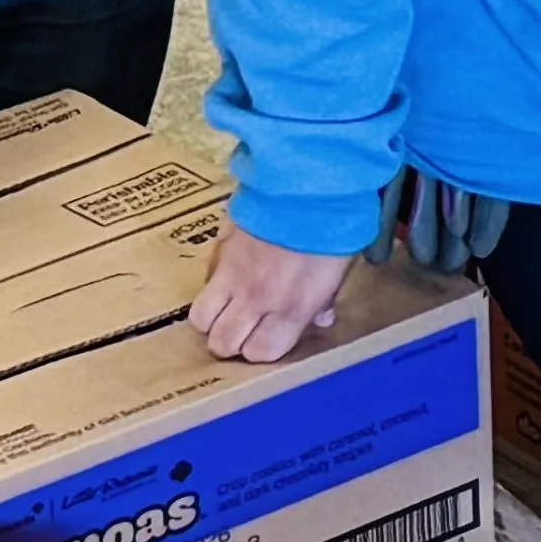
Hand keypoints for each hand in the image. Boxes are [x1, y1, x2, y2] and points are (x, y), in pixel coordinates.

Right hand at [190, 229, 355, 362]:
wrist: (305, 189)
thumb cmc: (331, 230)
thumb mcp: (338, 271)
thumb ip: (323, 300)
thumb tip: (320, 318)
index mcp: (291, 309)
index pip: (260, 352)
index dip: (261, 350)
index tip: (268, 339)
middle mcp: (256, 300)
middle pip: (223, 343)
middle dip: (231, 341)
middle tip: (243, 329)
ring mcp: (232, 277)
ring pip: (201, 319)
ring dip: (213, 318)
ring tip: (227, 309)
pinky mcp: (219, 252)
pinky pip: (203, 283)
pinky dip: (210, 287)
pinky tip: (228, 277)